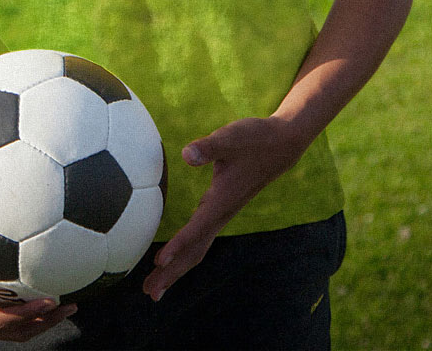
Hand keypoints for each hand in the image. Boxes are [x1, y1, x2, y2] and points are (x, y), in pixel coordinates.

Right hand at [0, 227, 75, 340]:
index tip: (51, 299)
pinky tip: (48, 287)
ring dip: (44, 318)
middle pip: (16, 330)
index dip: (28, 314)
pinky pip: (13, 313)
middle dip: (45, 321)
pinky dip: (33, 306)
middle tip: (71, 304)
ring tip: (69, 302)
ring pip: (18, 326)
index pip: (2, 322)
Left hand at [142, 116, 310, 301]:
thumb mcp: (230, 137)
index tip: (159, 262)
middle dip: (173, 273)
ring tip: (155, 288)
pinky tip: (172, 258)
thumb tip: (187, 153)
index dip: (178, 245)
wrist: (280, 144)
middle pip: (195, 251)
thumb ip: (208, 147)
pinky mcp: (219, 208)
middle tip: (150, 293)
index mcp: (221, 201)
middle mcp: (221, 213)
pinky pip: (199, 238)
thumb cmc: (254, 138)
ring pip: (197, 248)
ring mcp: (221, 213)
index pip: (196, 229)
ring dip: (177, 269)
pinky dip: (184, 252)